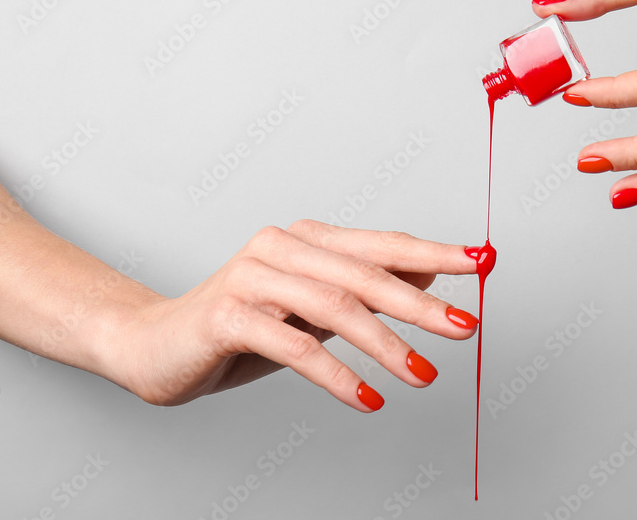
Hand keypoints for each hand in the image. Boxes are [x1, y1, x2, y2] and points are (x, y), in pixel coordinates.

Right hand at [113, 221, 478, 410]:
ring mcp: (252, 276)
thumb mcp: (312, 305)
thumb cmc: (241, 325)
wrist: (154, 344)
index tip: (482, 261)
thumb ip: (364, 287)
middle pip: (366, 274)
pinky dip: (337, 375)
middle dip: (422, 304)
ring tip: (424, 375)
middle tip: (466, 327)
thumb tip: (429, 272)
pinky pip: (294, 346)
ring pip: (335, 307)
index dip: (436, 252)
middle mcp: (281, 246)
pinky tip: (368, 398)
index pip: (383, 245)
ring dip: (386, 345)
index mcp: (307, 239)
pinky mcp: (229, 315)